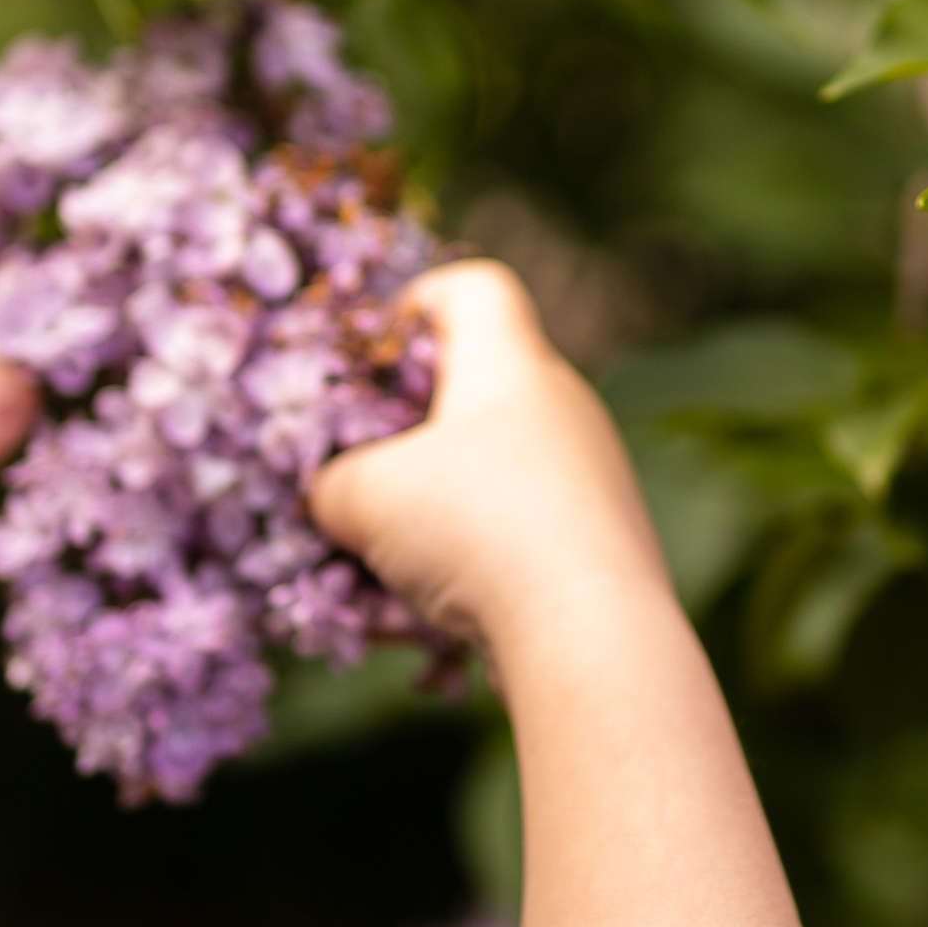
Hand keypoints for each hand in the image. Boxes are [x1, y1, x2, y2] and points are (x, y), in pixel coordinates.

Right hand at [310, 260, 672, 655]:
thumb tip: (330, 500)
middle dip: (402, 437)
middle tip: (352, 478)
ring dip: (423, 517)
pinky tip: (415, 623)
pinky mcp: (597, 549)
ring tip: (370, 572)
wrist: (592, 638)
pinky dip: (462, 569)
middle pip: (473, 393)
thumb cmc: (477, 533)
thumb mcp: (364, 498)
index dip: (414, 305)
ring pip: (485, 479)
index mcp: (513, 365)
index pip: (475, 288)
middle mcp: (562, 409)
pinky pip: (511, 540)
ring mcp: (589, 481)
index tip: (368, 360)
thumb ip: (330, 483)